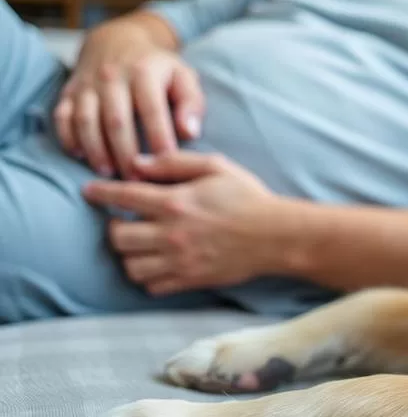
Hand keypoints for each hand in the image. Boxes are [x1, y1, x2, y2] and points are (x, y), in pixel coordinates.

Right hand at [54, 20, 203, 178]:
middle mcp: (112, 77)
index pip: (151, 109)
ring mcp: (87, 84)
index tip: (167, 162)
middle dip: (125, 153)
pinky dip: (69, 138)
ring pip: (86, 121)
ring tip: (109, 173)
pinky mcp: (69, 92)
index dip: (159, 137)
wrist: (118, 41)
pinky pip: (62, 118)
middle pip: (116, 120)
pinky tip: (81, 156)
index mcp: (144, 72)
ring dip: (96, 150)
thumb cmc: (158, 68)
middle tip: (136, 180)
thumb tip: (190, 133)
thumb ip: (191, 103)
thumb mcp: (183, 76)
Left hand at [83, 152, 282, 295]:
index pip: (123, 196)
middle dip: (114, 227)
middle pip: (118, 237)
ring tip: (139, 244)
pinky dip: (147, 276)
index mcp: (175, 202)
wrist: (276, 236)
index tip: (89, 191)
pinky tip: (156, 263)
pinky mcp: (189, 280)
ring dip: (129, 254)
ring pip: (130, 265)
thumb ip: (175, 163)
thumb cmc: (248, 197)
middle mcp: (171, 234)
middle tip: (123, 221)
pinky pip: (151, 286)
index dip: (101, 192)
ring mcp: (179, 261)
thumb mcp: (216, 167)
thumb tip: (138, 164)